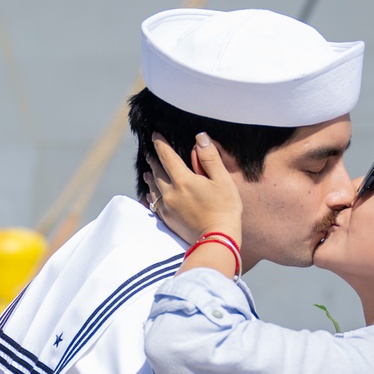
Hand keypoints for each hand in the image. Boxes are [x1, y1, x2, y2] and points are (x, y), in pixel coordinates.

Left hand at [144, 132, 242, 246]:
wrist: (217, 239)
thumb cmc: (225, 209)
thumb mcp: (223, 181)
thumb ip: (210, 158)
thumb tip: (200, 138)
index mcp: (183, 180)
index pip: (167, 156)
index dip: (160, 143)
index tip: (155, 134)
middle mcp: (170, 192)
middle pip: (157, 171)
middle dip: (154, 160)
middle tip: (151, 153)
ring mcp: (167, 207)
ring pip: (153, 188)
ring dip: (150, 177)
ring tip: (148, 172)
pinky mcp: (168, 220)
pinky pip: (153, 204)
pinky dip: (150, 196)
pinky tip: (149, 195)